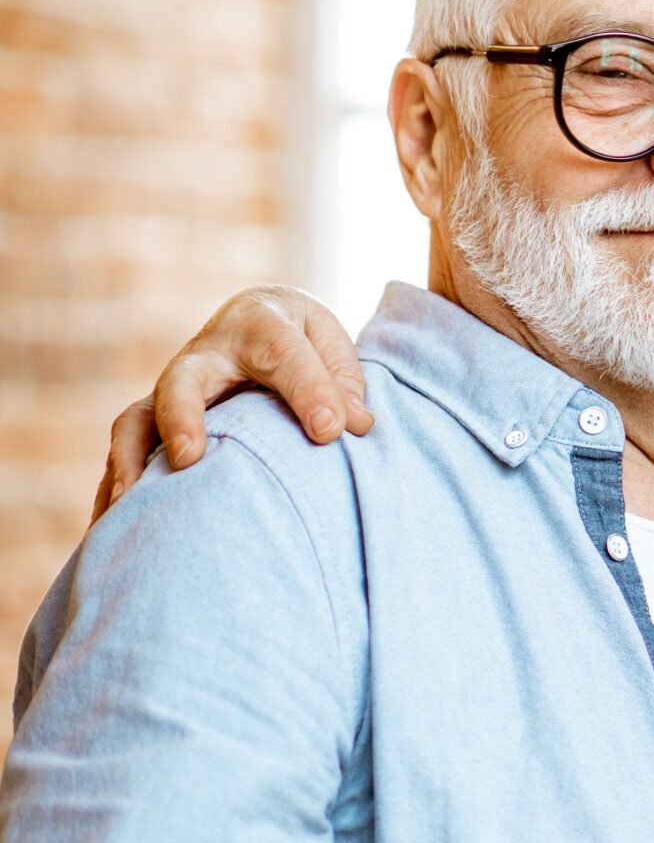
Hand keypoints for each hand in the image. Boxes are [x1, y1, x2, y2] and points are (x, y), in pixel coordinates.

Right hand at [94, 284, 368, 520]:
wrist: (262, 318)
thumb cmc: (305, 338)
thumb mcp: (332, 344)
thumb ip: (344, 382)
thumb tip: (353, 425)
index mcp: (262, 327)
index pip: (285, 356)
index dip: (309, 392)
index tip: (332, 431)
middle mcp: (207, 356)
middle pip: (181, 382)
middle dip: (181, 417)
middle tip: (188, 458)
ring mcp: (176, 390)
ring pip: (139, 418)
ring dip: (131, 459)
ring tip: (130, 502)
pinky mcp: (159, 419)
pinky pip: (129, 451)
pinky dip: (116, 486)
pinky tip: (111, 525)